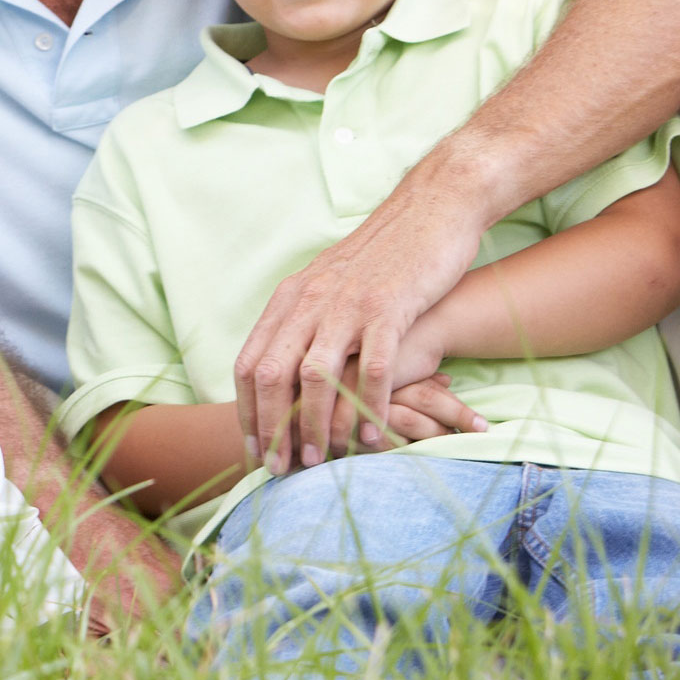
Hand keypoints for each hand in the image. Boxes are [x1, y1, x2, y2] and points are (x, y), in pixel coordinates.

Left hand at [233, 203, 480, 476]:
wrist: (432, 211)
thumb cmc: (384, 259)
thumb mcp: (330, 286)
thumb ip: (306, 321)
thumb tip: (286, 370)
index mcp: (289, 300)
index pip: (250, 363)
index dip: (247, 410)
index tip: (254, 449)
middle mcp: (308, 302)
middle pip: (272, 374)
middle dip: (271, 427)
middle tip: (280, 468)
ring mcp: (347, 304)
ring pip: (315, 376)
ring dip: (314, 424)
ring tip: (320, 461)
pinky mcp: (388, 307)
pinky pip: (371, 367)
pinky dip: (368, 406)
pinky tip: (373, 436)